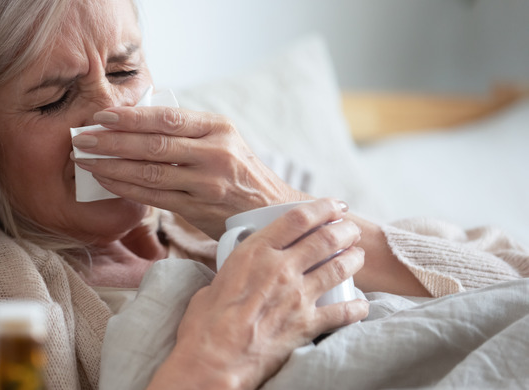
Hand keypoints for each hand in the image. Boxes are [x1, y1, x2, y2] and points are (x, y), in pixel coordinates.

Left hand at [72, 106, 309, 237]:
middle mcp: (215, 154)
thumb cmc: (238, 170)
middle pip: (154, 145)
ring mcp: (207, 184)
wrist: (271, 210)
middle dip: (112, 140)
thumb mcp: (223, 139)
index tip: (102, 115)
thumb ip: (187, 129)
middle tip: (83, 138)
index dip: (131, 117)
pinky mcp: (198, 210)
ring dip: (112, 166)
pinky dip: (126, 189)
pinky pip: (154, 197)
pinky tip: (106, 181)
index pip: (168, 118)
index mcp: (219, 128)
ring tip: (85, 160)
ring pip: (150, 173)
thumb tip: (136, 116)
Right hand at [147, 199, 368, 389]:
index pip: (297, 218)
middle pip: (325, 238)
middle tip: (350, 229)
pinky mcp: (307, 325)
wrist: (212, 361)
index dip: (322, 207)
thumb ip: (236, 270)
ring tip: (358, 255)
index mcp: (255, 252)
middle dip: (344, 229)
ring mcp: (297, 296)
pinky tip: (362, 305)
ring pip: (338, 268)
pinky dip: (357, 307)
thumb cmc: (204, 324)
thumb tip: (240, 272)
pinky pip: (343, 312)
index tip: (334, 205)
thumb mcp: (216, 281)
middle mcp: (280, 269)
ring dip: (353, 259)